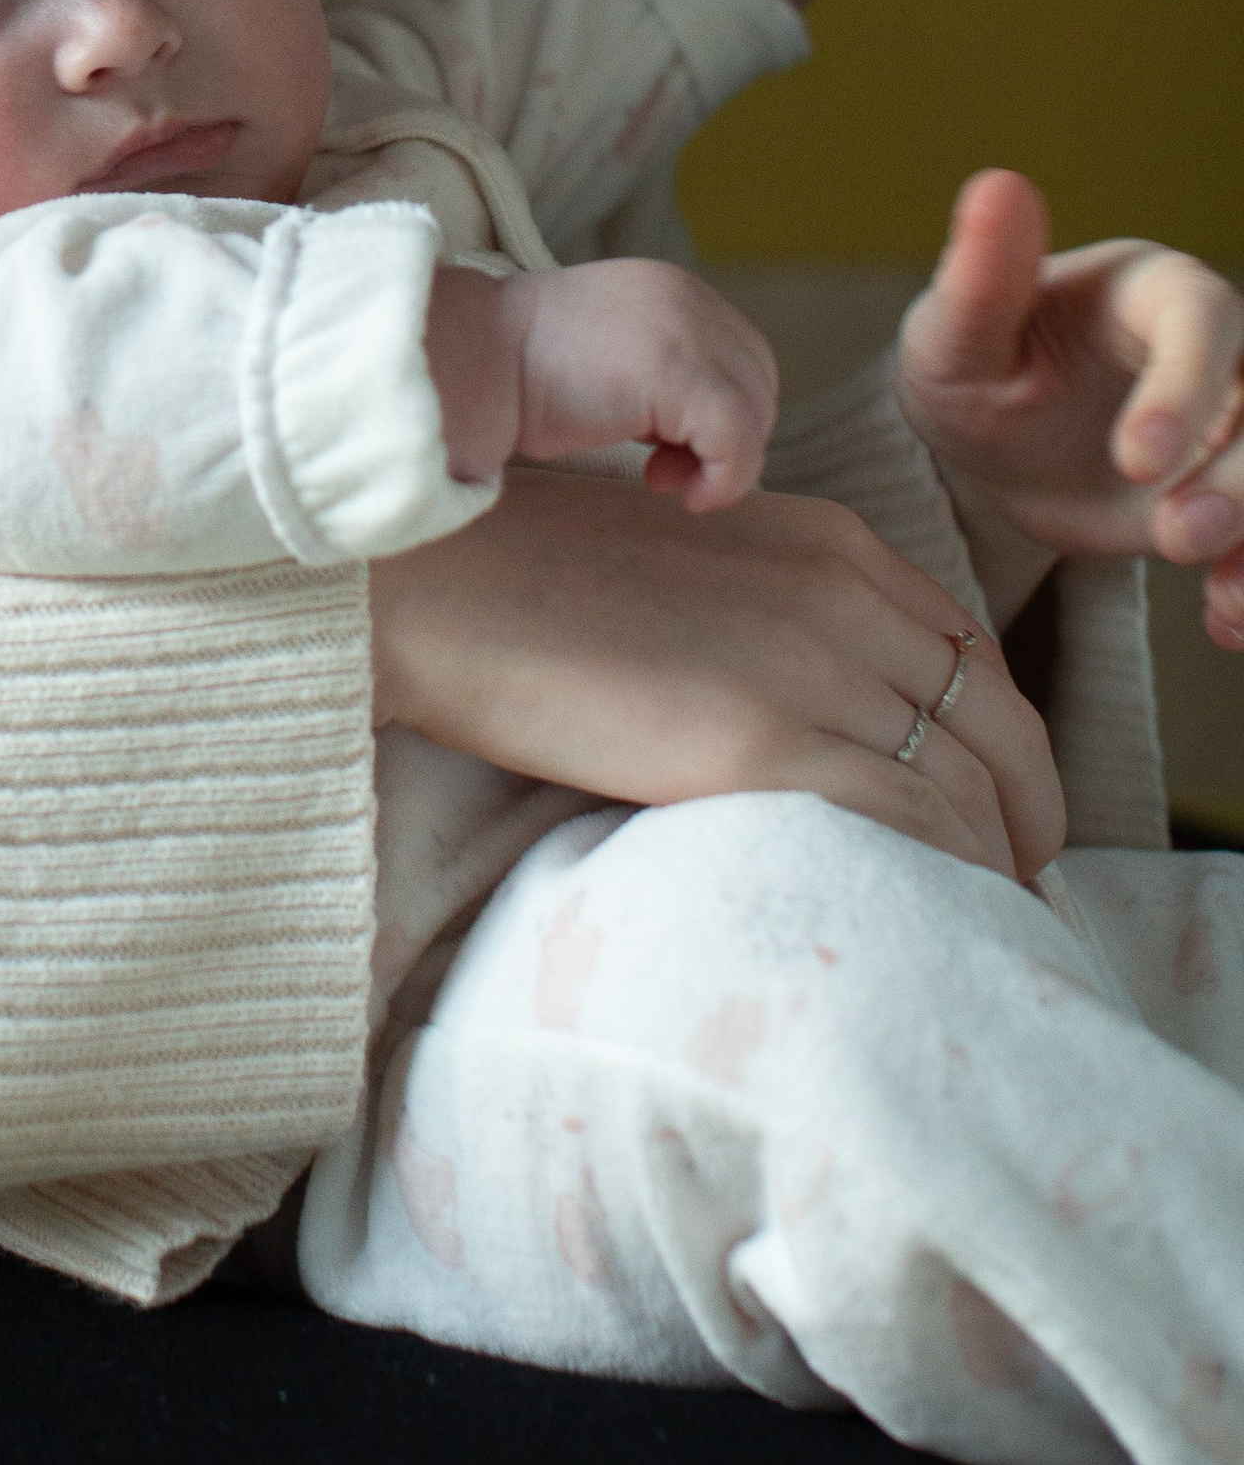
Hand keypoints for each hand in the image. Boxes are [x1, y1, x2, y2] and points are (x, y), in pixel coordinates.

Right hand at [369, 472, 1064, 879]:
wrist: (436, 585)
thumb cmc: (532, 582)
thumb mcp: (696, 561)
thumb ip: (781, 610)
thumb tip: (824, 708)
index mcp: (829, 544)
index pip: (971, 654)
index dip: (1004, 742)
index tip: (997, 804)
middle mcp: (841, 596)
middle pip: (997, 723)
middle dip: (1027, 814)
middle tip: (1012, 884)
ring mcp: (805, 666)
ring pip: (970, 783)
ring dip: (995, 861)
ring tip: (974, 920)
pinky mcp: (756, 742)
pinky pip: (910, 822)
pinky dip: (947, 875)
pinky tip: (933, 916)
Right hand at [426, 259, 775, 508]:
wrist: (472, 362)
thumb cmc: (516, 374)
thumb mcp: (605, 359)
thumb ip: (656, 377)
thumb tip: (701, 440)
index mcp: (668, 289)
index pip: (740, 355)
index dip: (719, 413)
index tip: (667, 450)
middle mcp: (686, 297)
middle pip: (758, 381)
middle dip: (725, 438)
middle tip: (666, 470)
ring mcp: (685, 330)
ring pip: (754, 412)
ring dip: (723, 462)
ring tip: (664, 479)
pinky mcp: (679, 373)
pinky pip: (738, 439)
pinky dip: (726, 478)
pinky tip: (682, 494)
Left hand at [897, 168, 1243, 640]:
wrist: (985, 450)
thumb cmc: (967, 366)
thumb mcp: (952, 335)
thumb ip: (981, 275)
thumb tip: (998, 184)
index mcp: (1153, 289)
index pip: (1203, 322)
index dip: (1186, 387)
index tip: (1138, 459)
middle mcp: (1214, 353)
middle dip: (1240, 478)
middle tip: (1177, 536)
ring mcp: (1232, 427)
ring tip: (1221, 600)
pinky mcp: (1233, 493)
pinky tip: (1224, 621)